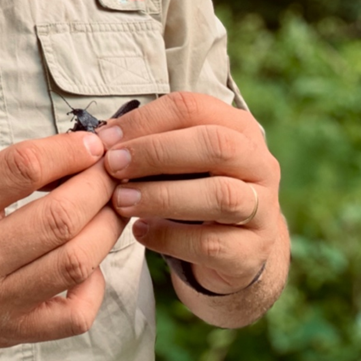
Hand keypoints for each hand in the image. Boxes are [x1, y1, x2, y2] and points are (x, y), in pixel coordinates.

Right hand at [0, 132, 124, 351]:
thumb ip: (7, 174)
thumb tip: (77, 153)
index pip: (22, 167)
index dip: (69, 150)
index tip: (92, 143)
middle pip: (60, 216)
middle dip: (99, 186)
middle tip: (113, 172)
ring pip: (77, 261)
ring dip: (107, 227)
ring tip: (112, 207)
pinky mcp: (13, 332)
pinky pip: (75, 314)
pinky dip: (95, 283)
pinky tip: (90, 261)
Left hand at [98, 92, 281, 295]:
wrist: (236, 252)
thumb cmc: (195, 191)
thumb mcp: (178, 161)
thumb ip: (147, 144)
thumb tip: (98, 139)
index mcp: (236, 128)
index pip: (192, 108)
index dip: (145, 120)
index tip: (105, 140)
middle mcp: (258, 164)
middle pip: (215, 145)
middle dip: (157, 153)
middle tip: (113, 166)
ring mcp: (262, 209)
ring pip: (220, 195)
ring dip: (163, 196)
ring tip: (121, 201)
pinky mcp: (252, 251)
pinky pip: (212, 243)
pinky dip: (170, 238)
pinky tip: (141, 232)